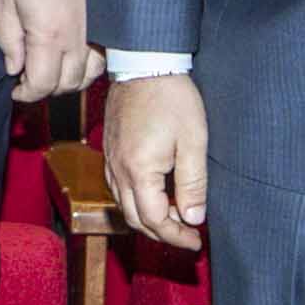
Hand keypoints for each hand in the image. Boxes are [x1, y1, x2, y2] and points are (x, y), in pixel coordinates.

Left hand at [0, 0, 100, 104]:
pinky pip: (104, 59)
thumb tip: (14, 68)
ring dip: (68, 80)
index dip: (27, 94)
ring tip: (50, 69)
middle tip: (29, 78)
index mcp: (49, 35)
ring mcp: (96, 31)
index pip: (43, 84)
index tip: (16, 90)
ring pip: (88, 75)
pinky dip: (89, 68)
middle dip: (45, 89)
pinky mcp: (105, 23)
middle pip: (67, 85)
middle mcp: (77, 38)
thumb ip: (8, 40)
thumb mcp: (4, 2)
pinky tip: (72, 58)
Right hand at [104, 73, 209, 246]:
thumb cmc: (172, 98)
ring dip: (148, 219)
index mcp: (140, 170)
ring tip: (174, 218)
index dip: (175, 236)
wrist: (144, 64)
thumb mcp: (193, 141)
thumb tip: (194, 218)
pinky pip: (118, 189)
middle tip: (188, 236)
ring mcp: (110, 161)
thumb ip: (193, 184)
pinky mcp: (110, 151)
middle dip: (161, 233)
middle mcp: (118, 170)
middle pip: (135, 219)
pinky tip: (155, 196)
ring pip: (124, 206)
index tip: (195, 241)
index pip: (154, 220)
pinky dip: (136, 202)